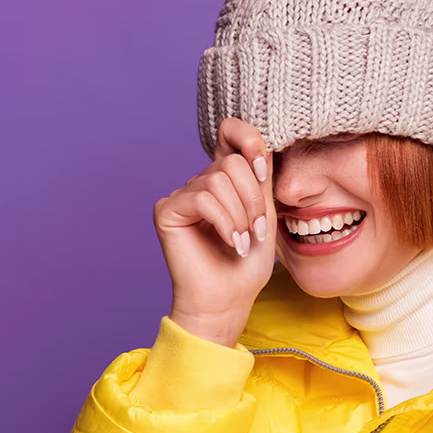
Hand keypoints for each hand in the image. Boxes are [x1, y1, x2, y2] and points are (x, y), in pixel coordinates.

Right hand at [153, 117, 276, 346]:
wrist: (229, 300)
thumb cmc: (247, 264)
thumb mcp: (265, 213)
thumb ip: (260, 177)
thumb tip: (260, 144)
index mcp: (225, 179)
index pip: (230, 132)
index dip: (248, 138)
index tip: (262, 169)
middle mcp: (201, 182)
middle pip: (231, 162)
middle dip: (253, 200)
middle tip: (255, 231)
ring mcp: (182, 196)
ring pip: (218, 180)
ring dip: (240, 216)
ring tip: (241, 241)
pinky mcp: (167, 211)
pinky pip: (202, 198)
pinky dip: (223, 222)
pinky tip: (229, 243)